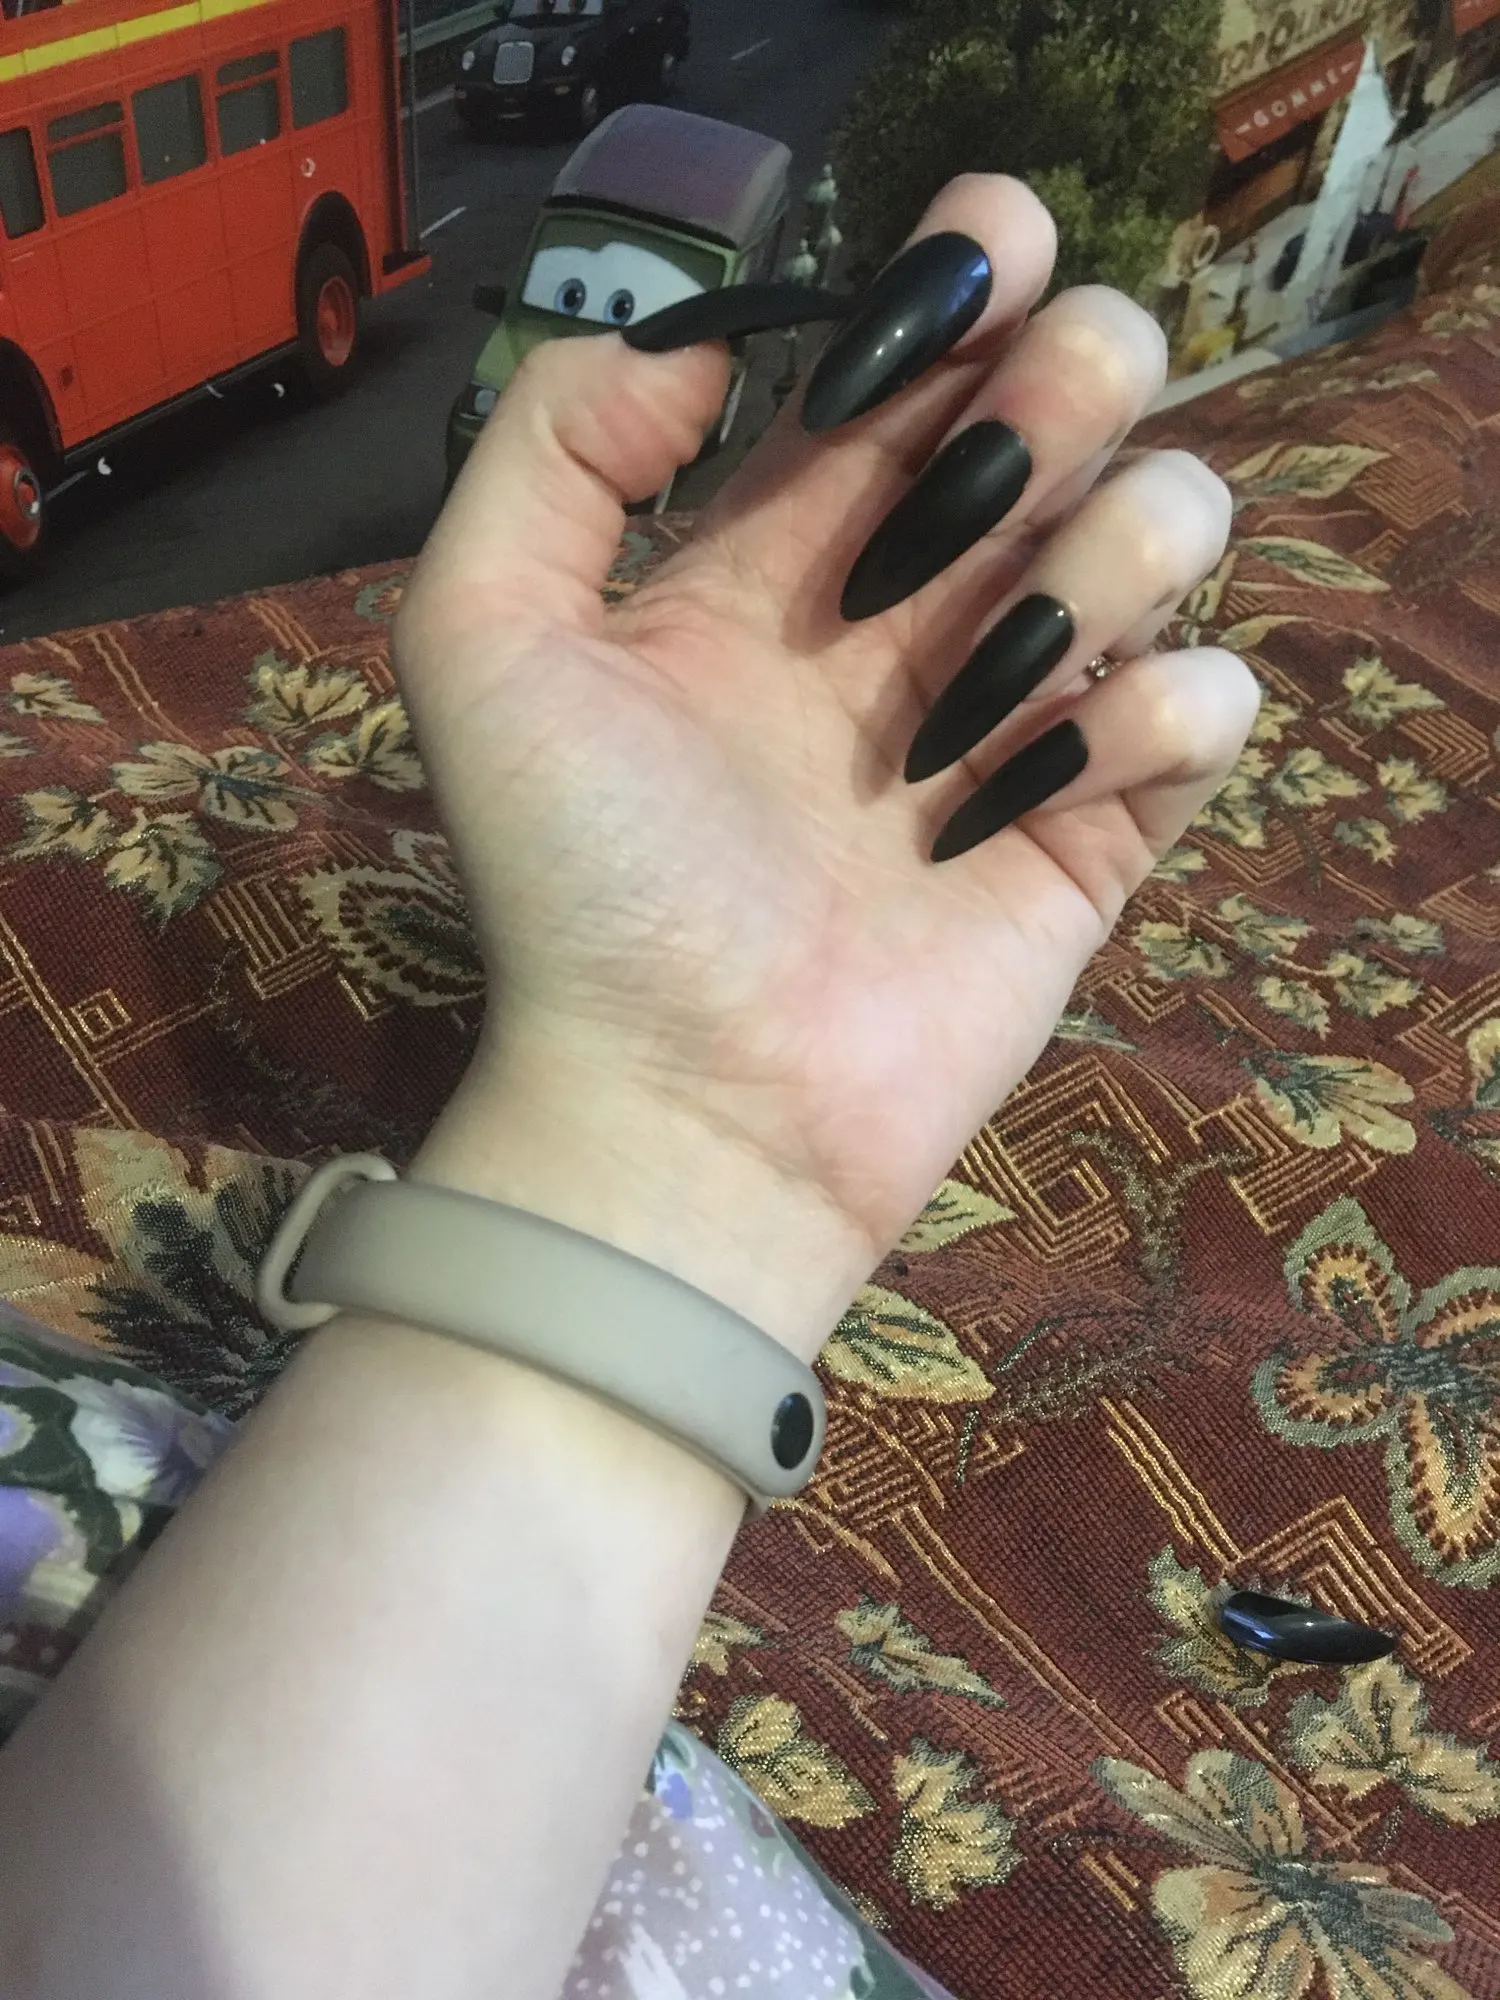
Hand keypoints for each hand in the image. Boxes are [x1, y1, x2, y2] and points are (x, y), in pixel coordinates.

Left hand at [395, 176, 1256, 1358]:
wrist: (685, 1104)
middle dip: (1069, 384)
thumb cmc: (584, 884)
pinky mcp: (1095, 829)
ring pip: (1165, 527)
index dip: (965, 278)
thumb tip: (709, 337)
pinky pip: (1210, 705)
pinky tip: (1039, 781)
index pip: (908, 362)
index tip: (991, 250)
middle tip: (998, 463)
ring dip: (1109, 553)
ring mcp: (1012, 716)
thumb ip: (553, 448)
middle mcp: (913, 610)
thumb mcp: (483, 640)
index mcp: (784, 550)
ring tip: (992, 672)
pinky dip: (1159, 714)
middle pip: (1067, 407)